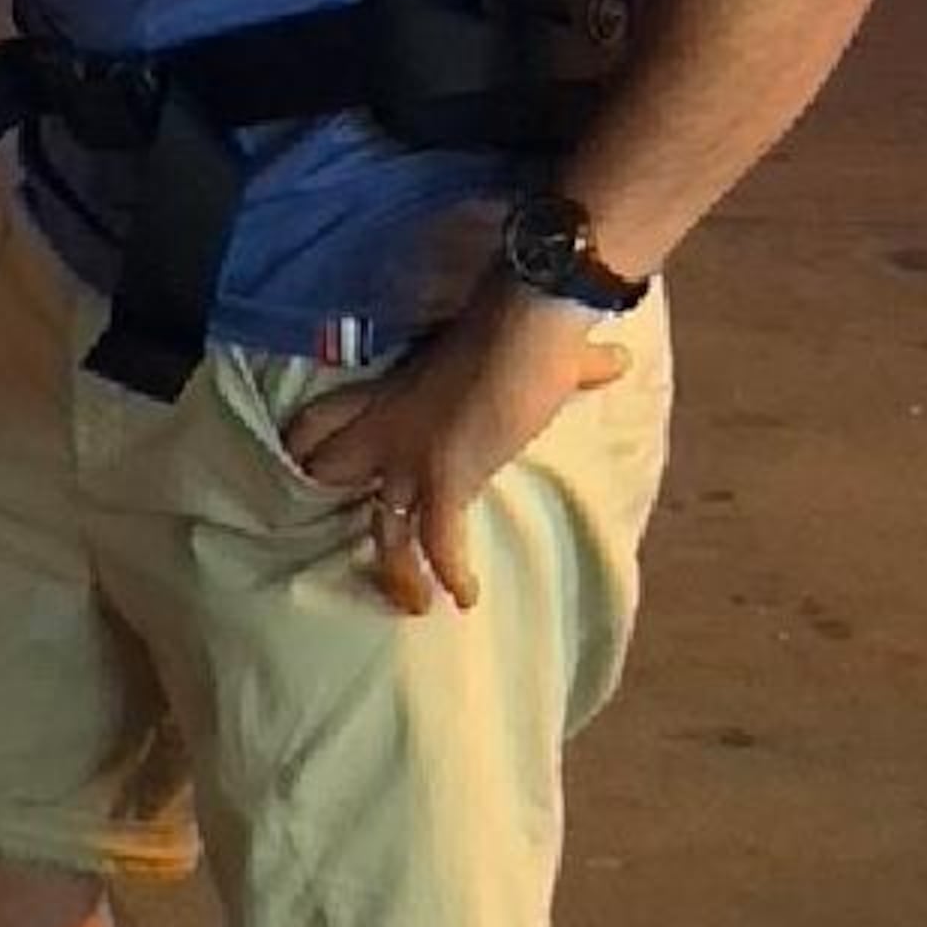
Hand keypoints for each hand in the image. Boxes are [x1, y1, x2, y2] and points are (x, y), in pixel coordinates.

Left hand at [284, 276, 626, 617]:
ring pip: (380, 524)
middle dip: (334, 506)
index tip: (311, 467)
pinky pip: (436, 540)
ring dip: (395, 568)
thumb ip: (566, 367)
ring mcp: (411, 454)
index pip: (319, 420)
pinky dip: (450, 572)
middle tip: (364, 537)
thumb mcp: (520, 356)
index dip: (310, 444)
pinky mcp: (445, 477)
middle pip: (326, 470)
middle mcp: (386, 425)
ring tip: (413, 603)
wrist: (526, 324)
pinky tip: (466, 596)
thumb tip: (616, 362)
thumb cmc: (524, 330)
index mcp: (389, 392)